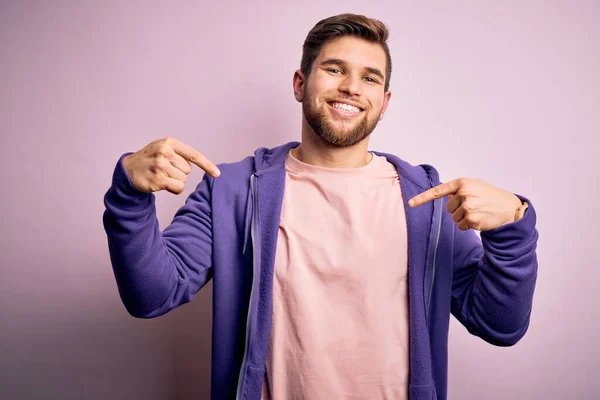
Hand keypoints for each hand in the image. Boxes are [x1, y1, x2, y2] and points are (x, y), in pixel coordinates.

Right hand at [122, 137, 220, 194]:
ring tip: (161, 175)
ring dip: (175, 181)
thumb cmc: (151, 158)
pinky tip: (162, 184)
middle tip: (165, 170)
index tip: (217, 174)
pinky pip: (178, 188)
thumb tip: (204, 165)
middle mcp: (165, 152)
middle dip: (179, 173)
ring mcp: (160, 166)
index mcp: (169, 142)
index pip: (194, 155)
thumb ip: (180, 153)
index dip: (207, 165)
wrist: (128, 169)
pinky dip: (174, 189)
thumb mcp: (163, 147)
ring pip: (183, 180)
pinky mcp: (158, 179)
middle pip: (187, 170)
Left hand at [408, 178, 522, 230]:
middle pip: (448, 208)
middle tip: (474, 206)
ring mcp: (467, 207)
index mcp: (462, 183)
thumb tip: (445, 198)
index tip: (410, 204)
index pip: (438, 191)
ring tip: (479, 212)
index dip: (422, 198)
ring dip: (464, 218)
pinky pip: (461, 226)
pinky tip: (480, 219)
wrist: (510, 208)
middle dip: (458, 209)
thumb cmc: (491, 196)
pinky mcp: (471, 219)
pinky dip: (469, 225)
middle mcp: (464, 193)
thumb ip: (459, 190)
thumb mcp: (475, 186)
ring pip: (454, 218)